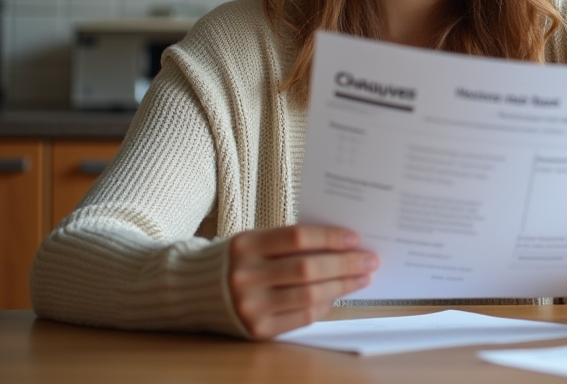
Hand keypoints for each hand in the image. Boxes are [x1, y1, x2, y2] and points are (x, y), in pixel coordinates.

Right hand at [227, 224, 378, 339]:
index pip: (297, 237)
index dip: (330, 238)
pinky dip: (324, 305)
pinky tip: (337, 296)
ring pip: (309, 295)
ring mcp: (250, 306)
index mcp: (246, 245)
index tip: (355, 238)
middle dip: (345, 264)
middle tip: (370, 260)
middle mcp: (245, 276)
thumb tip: (341, 245)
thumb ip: (290, 242)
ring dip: (342, 286)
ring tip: (362, 278)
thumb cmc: (240, 260)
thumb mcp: (256, 242)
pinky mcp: (257, 330)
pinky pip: (302, 318)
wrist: (196, 291)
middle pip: (307, 269)